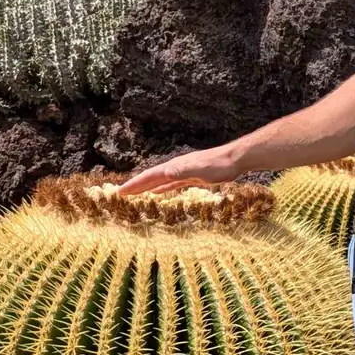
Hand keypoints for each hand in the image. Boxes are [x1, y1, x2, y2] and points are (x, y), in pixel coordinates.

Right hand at [117, 145, 243, 194]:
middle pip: (151, 178)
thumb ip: (181, 171)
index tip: (120, 192)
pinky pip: (171, 185)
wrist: (234, 160)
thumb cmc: (217, 165)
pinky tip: (158, 192)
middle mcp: (175, 168)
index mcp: (174, 166)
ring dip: (146, 187)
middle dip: (136, 186)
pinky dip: (162, 189)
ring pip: (160, 181)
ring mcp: (183, 172)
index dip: (134, 184)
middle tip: (121, 194)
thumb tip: (164, 173)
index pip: (149, 176)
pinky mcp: (191, 177)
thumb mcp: (198, 170)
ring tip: (134, 194)